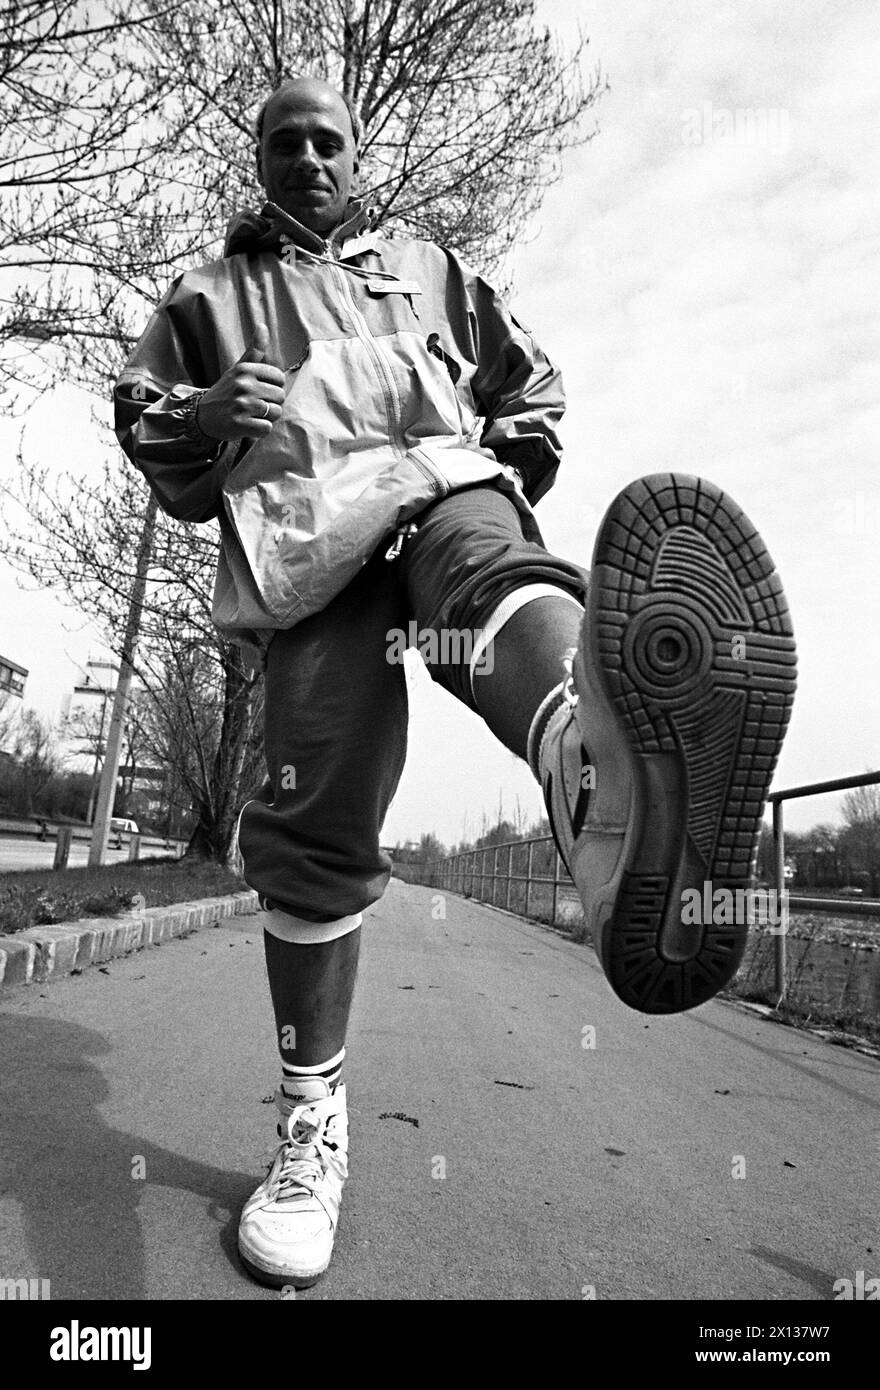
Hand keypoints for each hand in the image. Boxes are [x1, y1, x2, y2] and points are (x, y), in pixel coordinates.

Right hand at [196, 325, 285, 439]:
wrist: (203, 415)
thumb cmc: (226, 391)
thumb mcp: (238, 369)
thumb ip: (254, 350)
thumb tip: (263, 325)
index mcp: (245, 370)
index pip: (279, 378)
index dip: (273, 387)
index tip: (260, 391)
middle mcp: (243, 385)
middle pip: (280, 396)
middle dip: (271, 403)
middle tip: (254, 406)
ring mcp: (241, 405)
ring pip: (275, 413)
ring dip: (267, 417)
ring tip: (252, 415)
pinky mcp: (239, 424)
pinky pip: (266, 428)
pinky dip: (260, 431)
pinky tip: (248, 425)